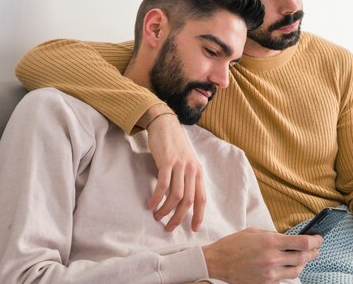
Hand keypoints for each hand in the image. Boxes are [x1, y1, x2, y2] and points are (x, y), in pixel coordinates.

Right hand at [144, 107, 205, 231]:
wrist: (165, 124)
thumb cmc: (174, 146)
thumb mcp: (186, 162)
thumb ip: (187, 179)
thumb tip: (183, 201)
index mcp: (198, 172)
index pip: (202, 198)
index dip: (199, 215)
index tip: (193, 229)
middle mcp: (192, 169)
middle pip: (189, 201)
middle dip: (179, 218)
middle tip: (169, 228)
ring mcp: (180, 165)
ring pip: (176, 195)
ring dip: (166, 210)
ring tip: (157, 216)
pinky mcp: (167, 162)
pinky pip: (163, 184)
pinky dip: (157, 197)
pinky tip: (150, 205)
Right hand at [202, 228, 321, 283]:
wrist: (217, 262)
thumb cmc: (234, 244)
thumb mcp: (255, 233)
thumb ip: (274, 235)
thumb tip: (290, 239)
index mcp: (270, 242)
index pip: (302, 243)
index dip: (315, 241)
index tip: (319, 239)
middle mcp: (272, 258)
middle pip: (303, 258)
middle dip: (313, 252)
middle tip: (316, 249)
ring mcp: (270, 274)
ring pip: (296, 271)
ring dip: (302, 264)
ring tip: (304, 258)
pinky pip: (283, 279)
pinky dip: (288, 272)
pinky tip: (287, 267)